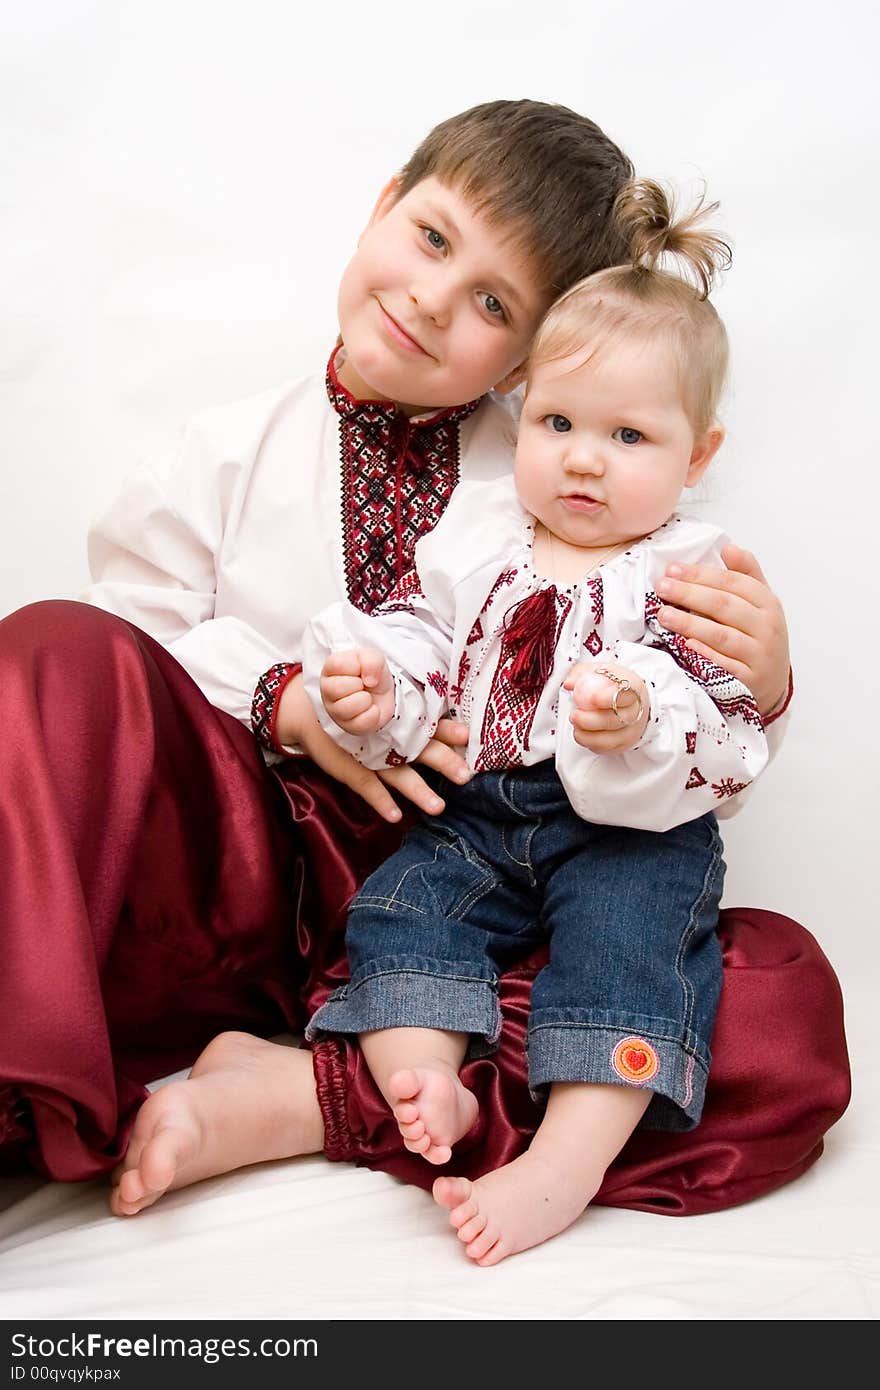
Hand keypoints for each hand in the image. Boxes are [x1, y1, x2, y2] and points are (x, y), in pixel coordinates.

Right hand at [275, 677, 468, 821]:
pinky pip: (368, 787)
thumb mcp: (376, 699)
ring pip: (398, 775)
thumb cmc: (348, 704)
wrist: (305, 709)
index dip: (447, 730)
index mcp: (396, 719)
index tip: (467, 735)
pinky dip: (382, 802)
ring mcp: (369, 754)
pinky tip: (396, 816)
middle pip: (421, 750)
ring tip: (438, 808)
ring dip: (418, 791)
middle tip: (466, 776)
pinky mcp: (350, 768)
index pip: (427, 723)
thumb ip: (404, 706)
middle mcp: (387, 737)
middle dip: (444, 762)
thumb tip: (439, 714)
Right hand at [320, 648, 394, 734]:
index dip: (357, 666)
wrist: (384, 693)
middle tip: (363, 684)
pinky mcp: (348, 727)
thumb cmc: (372, 673)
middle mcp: (328, 689)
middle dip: (359, 685)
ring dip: (365, 700)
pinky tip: (371, 709)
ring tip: (366, 697)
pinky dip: (373, 714)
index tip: (360, 668)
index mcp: (330, 668)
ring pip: (346, 708)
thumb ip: (371, 660)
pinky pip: (360, 723)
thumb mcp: (374, 657)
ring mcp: (335, 710)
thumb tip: (369, 680)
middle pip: (337, 688)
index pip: (337, 665)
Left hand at [564, 661, 649, 753]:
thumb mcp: (600, 671)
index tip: (590, 698)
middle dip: (589, 720)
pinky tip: (582, 732)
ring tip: (576, 724)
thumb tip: (569, 684)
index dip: (606, 698)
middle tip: (574, 715)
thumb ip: (582, 673)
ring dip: (586, 734)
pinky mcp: (622, 745)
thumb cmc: (613, 686)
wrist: (631, 702)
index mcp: (634, 690)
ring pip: (608, 739)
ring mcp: (631, 732)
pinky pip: (603, 748)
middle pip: (614, 721)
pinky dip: (588, 742)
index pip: (623, 696)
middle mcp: (636, 713)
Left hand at [655, 545, 789, 715]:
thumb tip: (728, 547)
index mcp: (768, 604)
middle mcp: (768, 628)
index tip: (672, 569)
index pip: (733, 583)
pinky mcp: (749, 682)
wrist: (773, 682)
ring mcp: (760, 656)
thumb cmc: (758, 637)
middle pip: (724, 606)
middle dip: (690, 594)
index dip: (701, 574)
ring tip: (663, 614)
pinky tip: (685, 645)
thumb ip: (746, 574)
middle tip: (662, 587)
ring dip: (690, 623)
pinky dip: (704, 654)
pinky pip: (724, 666)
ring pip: (721, 636)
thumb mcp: (760, 604)